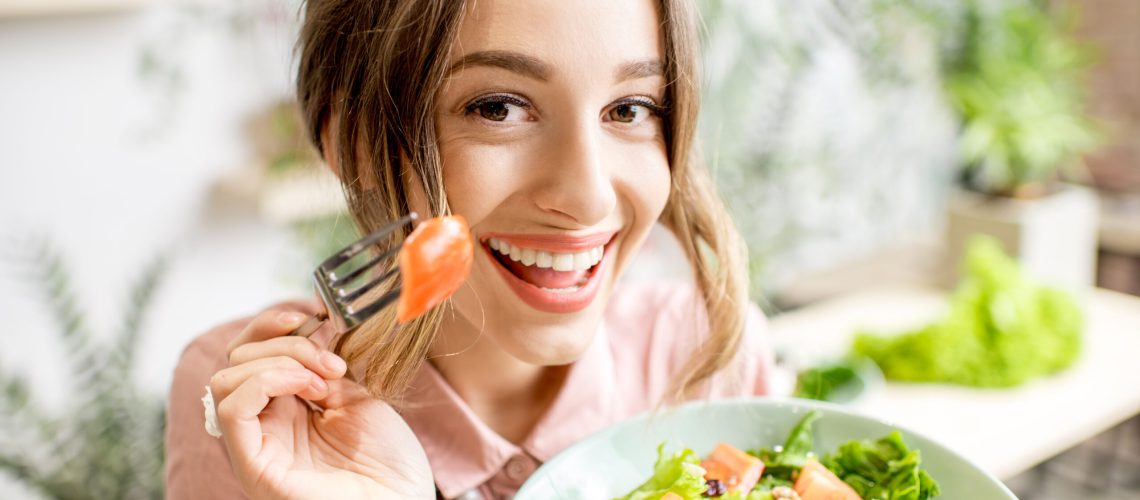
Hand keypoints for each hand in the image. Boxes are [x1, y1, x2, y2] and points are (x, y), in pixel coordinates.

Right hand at [209, 310, 433, 498]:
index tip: (313, 317)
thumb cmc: (387, 459)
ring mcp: (256, 445)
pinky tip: (307, 387)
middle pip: (236, 359)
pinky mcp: (254, 464)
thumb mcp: (354, 395)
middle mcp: (264, 425)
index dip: (273, 323)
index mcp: (285, 408)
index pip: (250, 351)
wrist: (402, 499)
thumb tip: (308, 321)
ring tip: (323, 381)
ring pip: (226, 378)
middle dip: (287, 344)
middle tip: (333, 364)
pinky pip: (232, 408)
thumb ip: (322, 365)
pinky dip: (266, 380)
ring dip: (278, 361)